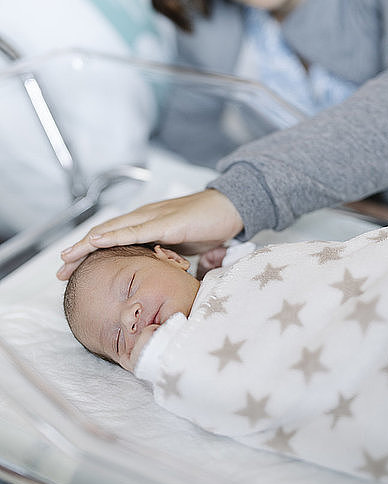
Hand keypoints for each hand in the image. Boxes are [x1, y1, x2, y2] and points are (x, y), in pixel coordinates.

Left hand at [57, 189, 243, 279]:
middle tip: (61, 269)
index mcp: (147, 224)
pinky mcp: (166, 223)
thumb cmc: (207, 226)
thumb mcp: (181, 247)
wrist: (230, 207)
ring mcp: (154, 218)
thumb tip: (158, 276)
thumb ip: (166, 256)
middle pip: (104, 233)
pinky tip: (97, 242)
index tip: (72, 269)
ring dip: (88, 244)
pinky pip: (135, 230)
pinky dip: (113, 236)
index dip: (89, 251)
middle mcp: (144, 217)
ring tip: (68, 257)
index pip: (111, 237)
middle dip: (80, 250)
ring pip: (113, 230)